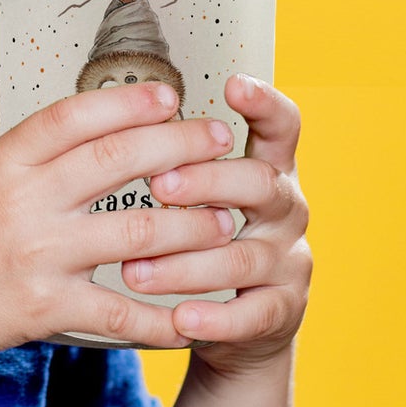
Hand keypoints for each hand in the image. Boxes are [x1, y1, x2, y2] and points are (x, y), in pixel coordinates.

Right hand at [0, 70, 242, 375]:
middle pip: (115, 163)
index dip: (125, 100)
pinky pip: (119, 313)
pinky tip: (194, 313)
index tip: (169, 94)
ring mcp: (38, 258)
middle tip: (219, 139)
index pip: (71, 117)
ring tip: (225, 218)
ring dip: (190, 225)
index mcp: (0, 163)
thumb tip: (1, 58)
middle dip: (178, 145)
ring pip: (135, 234)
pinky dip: (161, 317)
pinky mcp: (47, 310)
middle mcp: (22, 204)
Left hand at [133, 76, 310, 375]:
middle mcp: (286, 211)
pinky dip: (214, 318)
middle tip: (158, 185)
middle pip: (260, 183)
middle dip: (207, 181)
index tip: (234, 84)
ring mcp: (288, 263)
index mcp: (268, 170)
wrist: (239, 322)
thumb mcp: (202, 194)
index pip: (281, 127)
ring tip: (133, 270)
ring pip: (243, 256)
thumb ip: (176, 159)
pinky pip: (251, 315)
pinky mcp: (282, 313)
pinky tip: (180, 318)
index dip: (264, 104)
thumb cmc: (205, 240)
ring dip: (186, 263)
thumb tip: (117, 117)